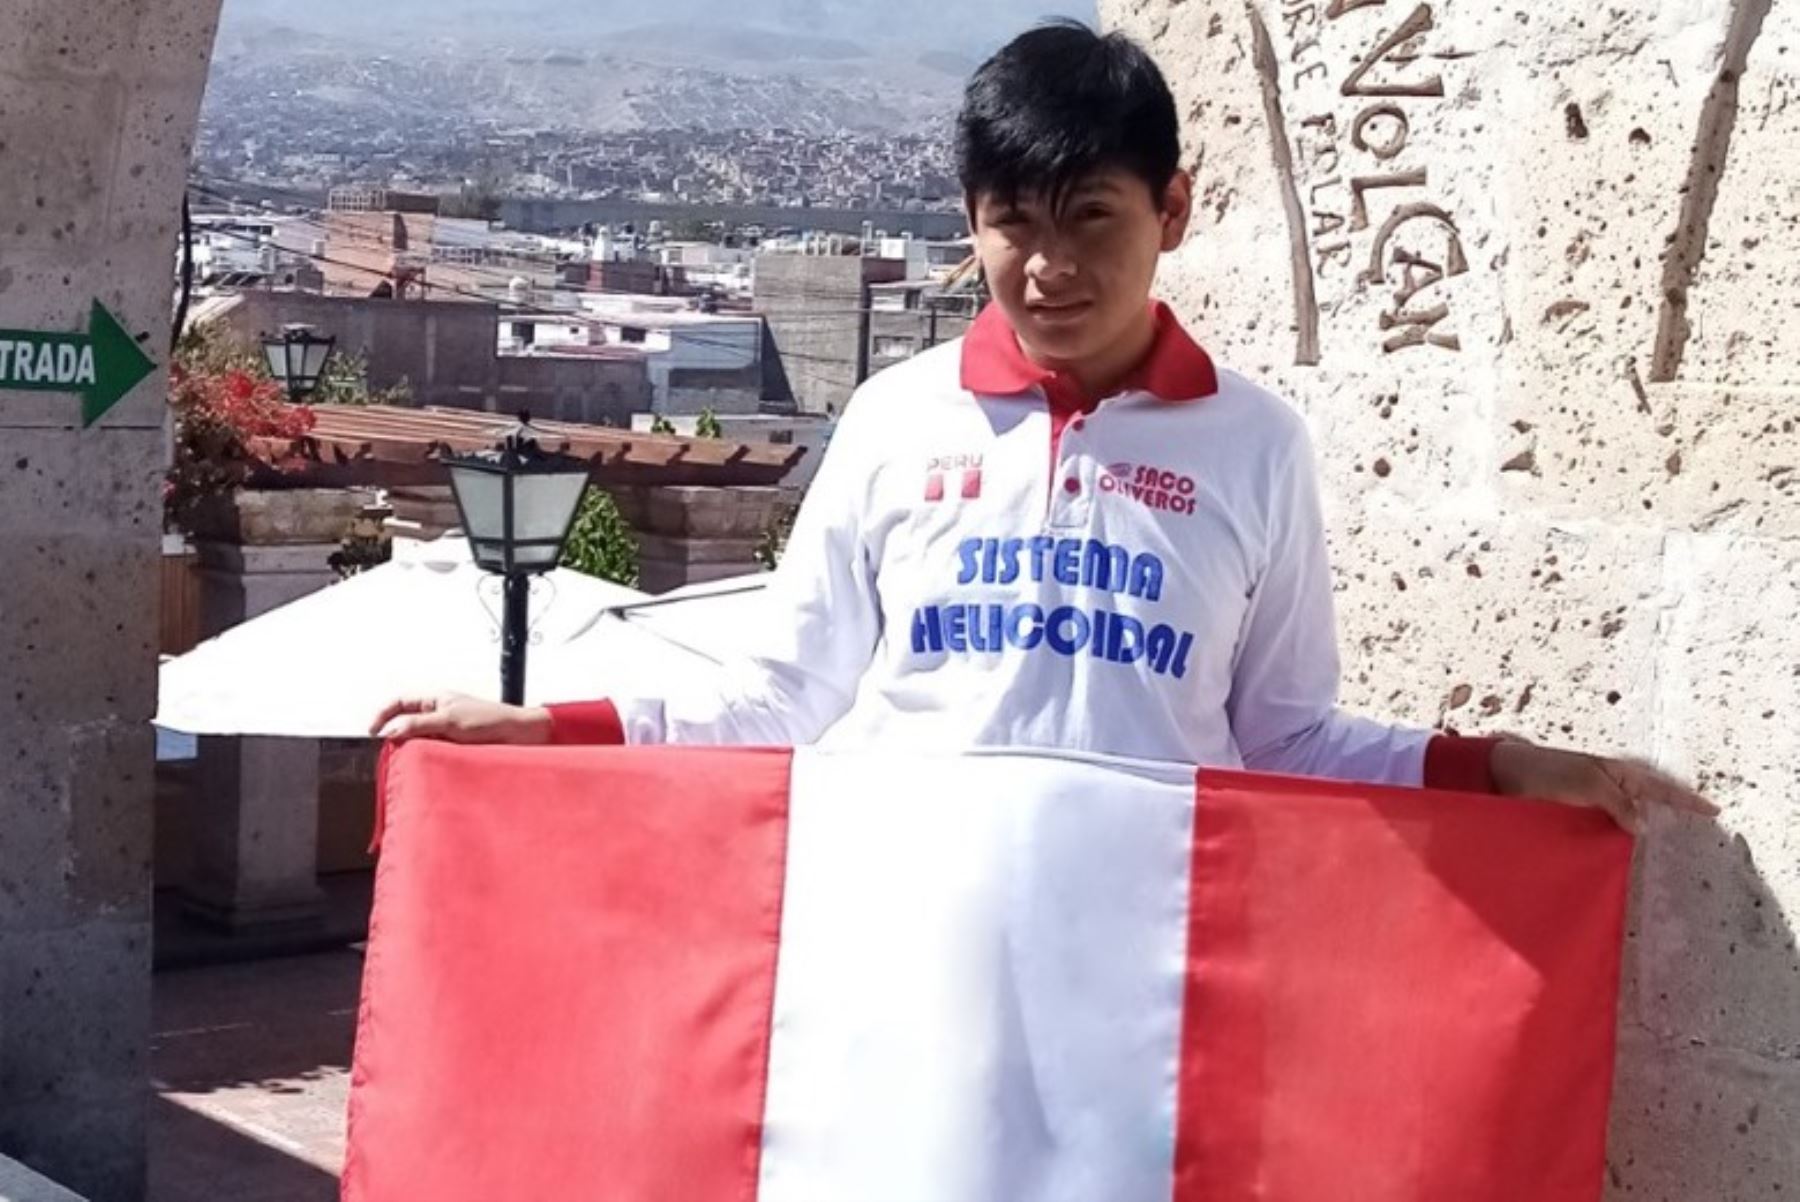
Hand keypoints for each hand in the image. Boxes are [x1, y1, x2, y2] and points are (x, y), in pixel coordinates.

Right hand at [370, 693, 554, 745]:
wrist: (521, 736)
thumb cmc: (491, 720)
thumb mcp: (449, 720)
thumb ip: (418, 725)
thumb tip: (389, 731)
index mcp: (436, 700)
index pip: (399, 703)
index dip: (383, 715)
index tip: (373, 732)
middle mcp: (439, 715)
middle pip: (406, 724)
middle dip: (396, 737)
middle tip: (389, 752)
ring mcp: (447, 732)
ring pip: (419, 742)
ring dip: (413, 751)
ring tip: (409, 762)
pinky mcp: (456, 749)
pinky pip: (434, 754)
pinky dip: (428, 760)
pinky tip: (427, 767)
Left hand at [1489, 739, 1717, 834]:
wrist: (1506, 775)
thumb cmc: (1547, 771)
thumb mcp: (1587, 783)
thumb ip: (1617, 803)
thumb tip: (1646, 827)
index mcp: (1618, 774)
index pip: (1660, 788)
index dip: (1686, 800)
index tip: (1714, 812)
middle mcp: (1611, 787)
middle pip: (1648, 804)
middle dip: (1671, 815)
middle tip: (1696, 831)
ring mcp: (1595, 802)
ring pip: (1629, 819)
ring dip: (1642, 832)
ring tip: (1662, 853)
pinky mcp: (1577, 816)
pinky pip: (1606, 830)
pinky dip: (1617, 841)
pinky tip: (1621, 858)